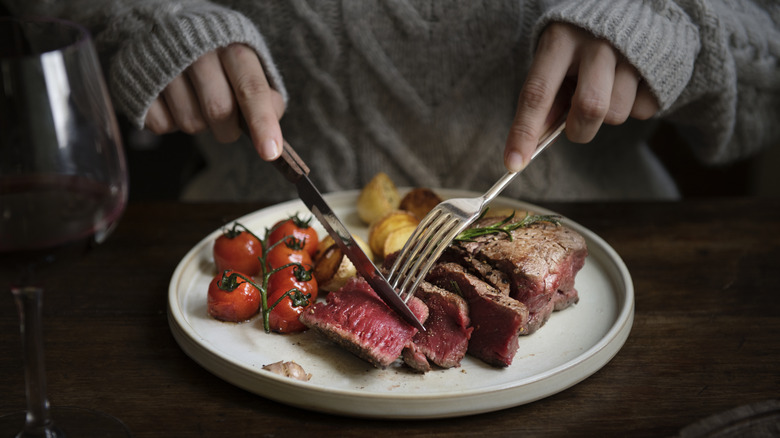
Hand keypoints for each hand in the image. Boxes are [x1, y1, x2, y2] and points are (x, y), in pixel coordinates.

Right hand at [144, 43, 284, 159]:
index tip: (270, 152)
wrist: (164, 26)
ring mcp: (165, 65)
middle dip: (228, 130)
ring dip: (199, 124)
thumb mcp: (246, 63)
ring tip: (195, 100)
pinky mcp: (140, 82)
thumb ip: (264, 94)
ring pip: (191, 123)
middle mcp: (198, 51)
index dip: (262, 122)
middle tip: (226, 121)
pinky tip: (173, 100)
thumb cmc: (215, 54)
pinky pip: (162, 125)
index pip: (251, 88)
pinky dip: (172, 122)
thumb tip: (271, 126)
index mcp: (231, 46)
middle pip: (219, 111)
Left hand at [504, 22, 658, 171]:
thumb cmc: (580, 45)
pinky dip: (632, 107)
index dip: (524, 132)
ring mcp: (632, 53)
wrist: (631, 12)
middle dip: (579, 130)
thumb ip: (546, 96)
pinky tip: (628, 84)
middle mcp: (597, 43)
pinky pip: (642, 110)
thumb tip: (536, 140)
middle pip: (589, 108)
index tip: (513, 163)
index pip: (537, 93)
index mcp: (560, 40)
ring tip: (605, 89)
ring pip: (616, 114)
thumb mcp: (555, 60)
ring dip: (606, 116)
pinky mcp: (659, 65)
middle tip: (575, 126)